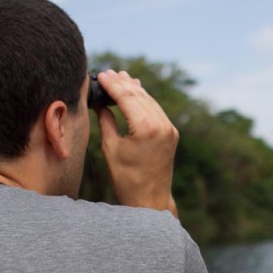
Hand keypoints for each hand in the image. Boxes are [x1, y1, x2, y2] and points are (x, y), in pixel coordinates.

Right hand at [95, 70, 178, 215]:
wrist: (150, 199)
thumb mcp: (110, 148)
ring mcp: (170, 128)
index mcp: (146, 129)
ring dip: (134, 89)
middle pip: (139, 95)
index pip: (127, 98)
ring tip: (121, 77)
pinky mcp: (171, 133)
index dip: (112, 85)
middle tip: (109, 72)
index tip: (101, 75)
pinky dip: (144, 100)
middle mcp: (162, 125)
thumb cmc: (126, 178)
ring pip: (149, 100)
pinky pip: (156, 110)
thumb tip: (101, 103)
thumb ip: (106, 122)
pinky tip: (135, 92)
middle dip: (123, 83)